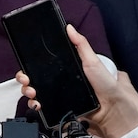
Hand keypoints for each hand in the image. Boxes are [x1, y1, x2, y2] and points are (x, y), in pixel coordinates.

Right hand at [16, 25, 137, 137]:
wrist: (111, 107)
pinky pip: (42, 108)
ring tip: (33, 92)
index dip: (30, 65)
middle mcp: (58, 82)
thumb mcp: (92, 60)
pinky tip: (37, 104)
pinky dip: (35, 105)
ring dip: (28, 91)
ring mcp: (57, 96)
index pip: (41, 65)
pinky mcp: (59, 109)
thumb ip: (80, 44)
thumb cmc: (106, 84)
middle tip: (26, 79)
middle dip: (25, 79)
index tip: (26, 65)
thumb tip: (69, 28)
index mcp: (64, 69)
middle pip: (33, 79)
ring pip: (34, 93)